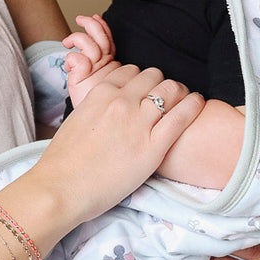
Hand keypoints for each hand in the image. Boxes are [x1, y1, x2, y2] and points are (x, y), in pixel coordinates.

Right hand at [36, 64, 203, 224]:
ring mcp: (138, 123)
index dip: (141, 80)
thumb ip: (95, 108)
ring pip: (171, 89)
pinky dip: (193, 105)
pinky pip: (181, 116)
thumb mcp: (77, 121)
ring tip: (185, 99)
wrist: (62, 188)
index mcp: (100, 93)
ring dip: (180, 91)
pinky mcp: (153, 147)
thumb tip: (104, 108)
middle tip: (167, 96)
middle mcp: (121, 102)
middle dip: (161, 84)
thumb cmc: (64, 162)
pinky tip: (198, 103)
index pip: (130, 71)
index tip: (146, 90)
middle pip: (153, 76)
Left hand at [63, 14, 117, 105]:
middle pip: (102, 38)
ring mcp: (95, 72)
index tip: (95, 17)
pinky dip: (71, 57)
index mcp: (111, 65)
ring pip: (90, 45)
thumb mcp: (96, 82)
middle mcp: (105, 66)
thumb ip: (94, 64)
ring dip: (77, 38)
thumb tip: (83, 49)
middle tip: (80, 19)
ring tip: (68, 42)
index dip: (102, 26)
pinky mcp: (83, 78)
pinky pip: (77, 59)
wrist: (93, 126)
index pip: (108, 40)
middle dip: (91, 24)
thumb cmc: (94, 105)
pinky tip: (68, 64)